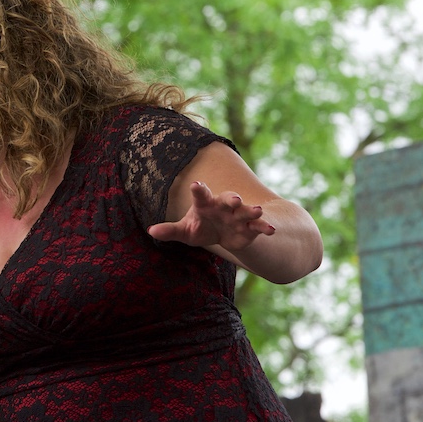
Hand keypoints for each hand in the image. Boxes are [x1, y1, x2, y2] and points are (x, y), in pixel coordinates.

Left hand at [147, 181, 274, 252]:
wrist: (223, 237)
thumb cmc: (201, 228)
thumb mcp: (185, 231)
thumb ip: (170, 230)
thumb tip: (151, 231)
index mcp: (206, 203)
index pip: (201, 194)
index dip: (198, 189)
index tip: (195, 184)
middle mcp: (224, 206)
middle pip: (229, 198)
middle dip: (233, 198)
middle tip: (236, 199)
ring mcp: (239, 216)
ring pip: (247, 210)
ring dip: (252, 210)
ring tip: (258, 210)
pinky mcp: (250, 228)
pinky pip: (259, 226)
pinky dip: (265, 226)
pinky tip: (271, 230)